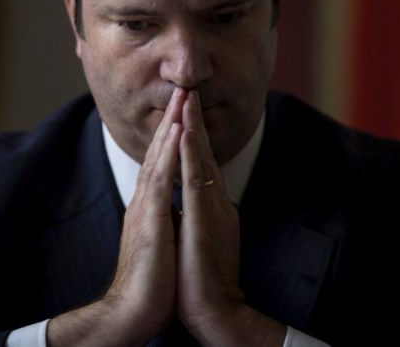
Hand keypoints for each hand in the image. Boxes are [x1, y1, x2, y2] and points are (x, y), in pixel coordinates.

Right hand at [48, 88, 186, 345]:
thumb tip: (177, 208)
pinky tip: (177, 133)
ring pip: (160, 157)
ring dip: (172, 126)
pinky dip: (170, 153)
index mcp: (152, 206)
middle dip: (174, 119)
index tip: (187, 110)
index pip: (164, 162)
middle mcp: (146, 201)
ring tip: (183, 98)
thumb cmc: (151, 281)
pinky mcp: (150, 221)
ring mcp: (145, 209)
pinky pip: (162, 180)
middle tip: (185, 88)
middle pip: (160, 152)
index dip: (175, 135)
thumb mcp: (162, 241)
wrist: (132, 312)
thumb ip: (167, 219)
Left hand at [177, 91, 284, 344]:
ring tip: (186, 98)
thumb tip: (187, 199)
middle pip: (203, 152)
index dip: (192, 134)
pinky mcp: (206, 220)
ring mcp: (213, 209)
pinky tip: (185, 133)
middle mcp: (215, 201)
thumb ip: (195, 214)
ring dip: (193, 127)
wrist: (213, 309)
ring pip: (202, 159)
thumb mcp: (198, 237)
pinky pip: (197, 179)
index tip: (183, 108)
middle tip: (187, 89)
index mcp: (210, 205)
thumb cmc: (201, 278)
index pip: (200, 162)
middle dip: (193, 120)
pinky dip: (191, 153)